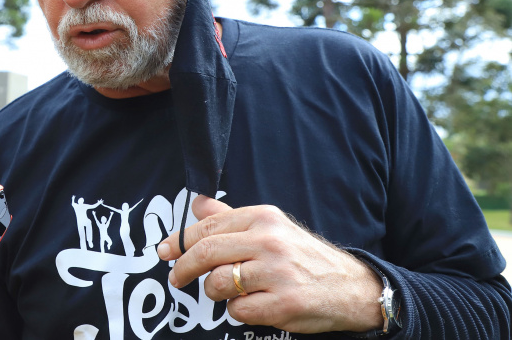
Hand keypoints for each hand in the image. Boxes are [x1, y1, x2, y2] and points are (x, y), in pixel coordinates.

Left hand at [157, 195, 382, 333]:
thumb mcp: (270, 227)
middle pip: (206, 253)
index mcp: (263, 217)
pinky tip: (256, 303)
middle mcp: (269, 241)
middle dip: (183, 268)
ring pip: (218, 284)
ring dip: (216, 292)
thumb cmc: (302, 257)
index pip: (207, 226)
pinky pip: (238, 310)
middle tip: (176, 278)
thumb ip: (230, 217)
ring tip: (233, 291)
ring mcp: (277, 273)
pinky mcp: (284, 304)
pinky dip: (239, 310)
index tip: (164, 252)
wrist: (351, 286)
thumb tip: (196, 204)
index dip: (178, 241)